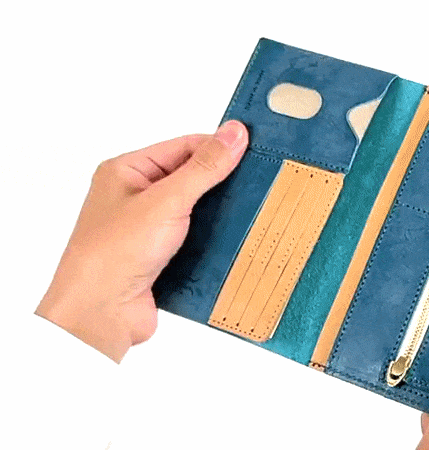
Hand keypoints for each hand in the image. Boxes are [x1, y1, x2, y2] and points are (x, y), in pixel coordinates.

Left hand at [35, 120, 248, 362]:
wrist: (100, 315)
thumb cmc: (115, 253)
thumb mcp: (166, 201)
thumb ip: (204, 167)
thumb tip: (234, 133)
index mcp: (127, 171)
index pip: (183, 147)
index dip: (218, 148)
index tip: (256, 150)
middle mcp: (136, 198)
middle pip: (192, 179)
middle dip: (224, 183)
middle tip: (263, 182)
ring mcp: (149, 229)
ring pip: (198, 212)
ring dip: (222, 215)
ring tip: (258, 211)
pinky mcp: (162, 257)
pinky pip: (197, 241)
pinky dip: (216, 242)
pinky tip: (239, 240)